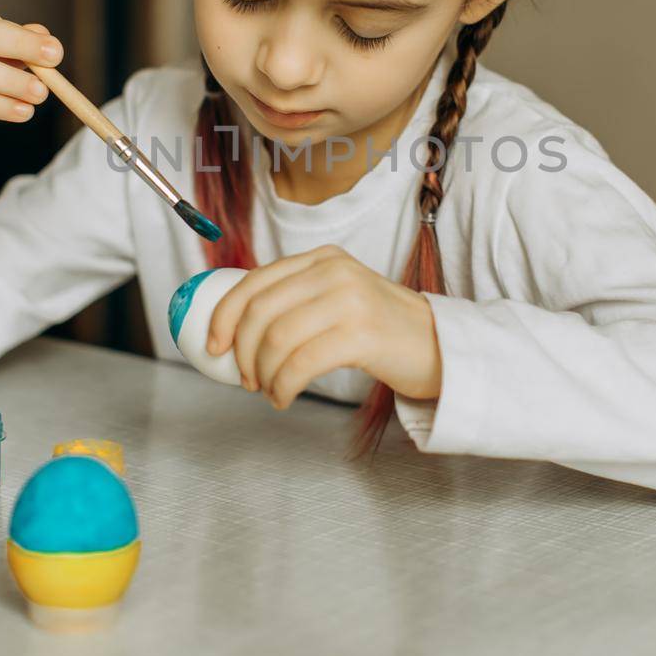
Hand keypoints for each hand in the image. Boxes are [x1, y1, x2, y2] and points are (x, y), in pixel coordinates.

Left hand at [204, 244, 442, 409]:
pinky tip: (285, 397)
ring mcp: (349, 299)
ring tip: (270, 391)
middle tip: (247, 379)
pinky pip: (300, 364)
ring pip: (276, 340)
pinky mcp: (361, 334)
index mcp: (321, 258)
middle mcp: (333, 271)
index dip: (224, 316)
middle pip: (260, 312)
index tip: (214, 346)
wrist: (440, 346)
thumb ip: (296, 300)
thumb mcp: (338, 297)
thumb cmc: (382, 330)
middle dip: (243, 353)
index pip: (254, 281)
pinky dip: (283, 386)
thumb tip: (234, 329)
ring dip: (263, 375)